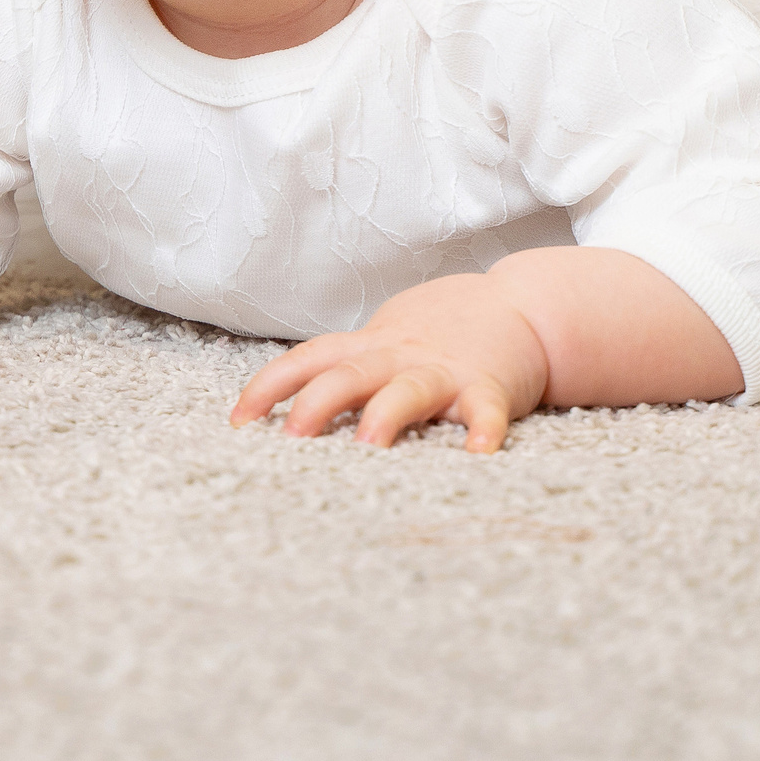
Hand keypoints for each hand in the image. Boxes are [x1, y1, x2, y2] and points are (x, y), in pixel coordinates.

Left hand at [230, 271, 548, 452]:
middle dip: (317, 402)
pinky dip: (483, 431)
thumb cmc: (443, 332)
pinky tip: (478, 454)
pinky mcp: (490, 387)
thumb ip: (348, 368)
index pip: (308, 359)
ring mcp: (445, 371)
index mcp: (372, 348)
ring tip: (368, 445)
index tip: (238, 421)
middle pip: (350, 375)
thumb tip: (288, 410)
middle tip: (290, 435)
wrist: (522, 306)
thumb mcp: (388, 340)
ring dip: (386, 415)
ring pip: (409, 391)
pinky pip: (487, 411)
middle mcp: (401, 357)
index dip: (269, 386)